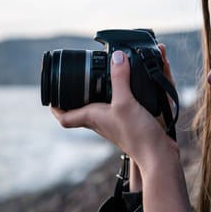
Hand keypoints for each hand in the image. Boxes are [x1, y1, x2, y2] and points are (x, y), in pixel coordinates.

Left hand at [52, 45, 194, 211]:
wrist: (158, 154)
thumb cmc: (137, 135)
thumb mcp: (125, 102)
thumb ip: (120, 78)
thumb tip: (116, 57)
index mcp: (92, 117)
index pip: (64, 117)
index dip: (55, 106)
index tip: (51, 94)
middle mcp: (101, 121)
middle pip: (82, 108)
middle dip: (78, 93)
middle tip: (76, 79)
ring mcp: (116, 122)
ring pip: (102, 105)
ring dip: (103, 90)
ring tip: (104, 76)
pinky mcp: (132, 121)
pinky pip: (123, 104)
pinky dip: (126, 92)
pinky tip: (135, 83)